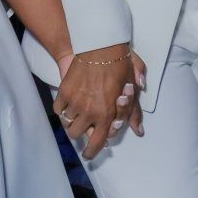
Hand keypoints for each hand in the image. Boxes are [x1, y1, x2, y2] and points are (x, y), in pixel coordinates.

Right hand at [54, 41, 139, 157]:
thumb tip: (139, 132)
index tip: (89, 153)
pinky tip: (68, 106)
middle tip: (84, 127)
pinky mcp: (64, 91)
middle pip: (77, 135)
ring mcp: (75, 102)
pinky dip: (62, 110)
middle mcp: (89, 112)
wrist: (100, 44)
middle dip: (81, 133)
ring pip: (67, 124)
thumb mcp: (131, 89)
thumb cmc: (120, 65)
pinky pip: (58, 109)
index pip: (96, 143)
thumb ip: (133, 113)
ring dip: (72, 122)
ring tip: (77, 116)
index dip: (91, 152)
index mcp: (107, 114)